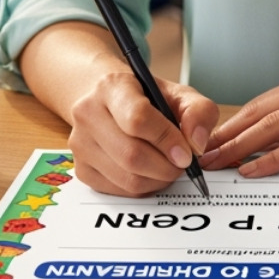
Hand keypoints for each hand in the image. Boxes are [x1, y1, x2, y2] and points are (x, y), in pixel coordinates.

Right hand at [67, 68, 218, 196]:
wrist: (110, 101)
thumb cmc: (146, 98)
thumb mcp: (178, 93)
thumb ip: (198, 112)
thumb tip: (197, 144)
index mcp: (111, 86)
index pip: (137, 119)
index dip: (167, 140)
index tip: (187, 153)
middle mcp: (88, 113)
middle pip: (132, 155)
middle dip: (167, 167)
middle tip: (182, 164)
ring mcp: (80, 143)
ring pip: (127, 178)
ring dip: (157, 180)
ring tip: (168, 166)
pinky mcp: (81, 169)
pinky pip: (119, 191)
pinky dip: (143, 188)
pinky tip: (150, 172)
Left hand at [200, 69, 278, 176]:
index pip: (262, 103)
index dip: (232, 122)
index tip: (209, 139)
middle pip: (259, 113)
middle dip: (225, 135)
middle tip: (199, 154)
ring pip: (272, 127)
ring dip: (239, 147)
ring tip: (215, 164)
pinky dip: (272, 159)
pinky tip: (253, 171)